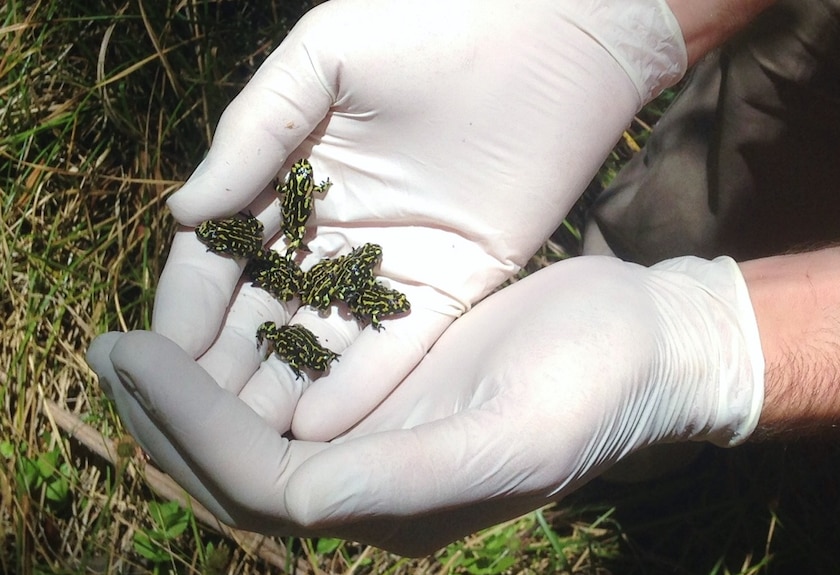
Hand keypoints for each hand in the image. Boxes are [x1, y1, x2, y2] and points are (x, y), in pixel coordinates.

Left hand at [87, 255, 763, 555]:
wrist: (642, 346)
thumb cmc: (593, 381)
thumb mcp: (517, 431)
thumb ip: (415, 476)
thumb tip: (302, 497)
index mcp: (395, 504)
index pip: (259, 484)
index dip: (187, 428)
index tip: (130, 352)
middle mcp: (372, 483)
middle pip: (238, 472)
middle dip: (167, 418)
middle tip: (111, 347)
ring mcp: (377, 440)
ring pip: (254, 434)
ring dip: (189, 394)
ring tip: (137, 338)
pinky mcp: (388, 396)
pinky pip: (290, 391)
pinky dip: (239, 365)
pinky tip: (213, 324)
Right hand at [152, 0, 687, 439]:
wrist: (554, 36)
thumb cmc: (433, 23)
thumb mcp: (325, 58)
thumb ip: (254, 133)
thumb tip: (183, 213)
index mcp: (297, 172)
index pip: (226, 248)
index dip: (191, 298)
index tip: (160, 351)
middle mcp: (338, 227)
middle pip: (269, 306)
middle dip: (228, 359)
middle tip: (191, 417)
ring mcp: (394, 261)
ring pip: (326, 337)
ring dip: (284, 385)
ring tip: (244, 439)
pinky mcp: (452, 283)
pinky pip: (400, 343)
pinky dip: (362, 382)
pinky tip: (320, 423)